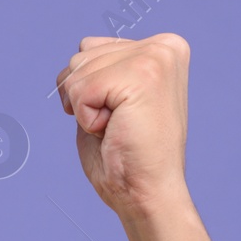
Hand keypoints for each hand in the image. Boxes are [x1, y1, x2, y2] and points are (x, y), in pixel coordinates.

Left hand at [55, 33, 189, 220]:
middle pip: (79, 57)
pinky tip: (116, 131)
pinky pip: (80, 91)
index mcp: (162, 48)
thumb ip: (102, 69)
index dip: (87, 89)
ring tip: (119, 128)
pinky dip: (87, 119)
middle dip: (83, 98)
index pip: (88, 48)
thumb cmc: (127, 157)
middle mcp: (164, 46)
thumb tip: (82, 48)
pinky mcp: (142, 76)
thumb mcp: (110, 100)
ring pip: (77, 72)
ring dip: (85, 110)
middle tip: (119, 126)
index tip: (121, 114)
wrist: (146, 193)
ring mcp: (155, 57)